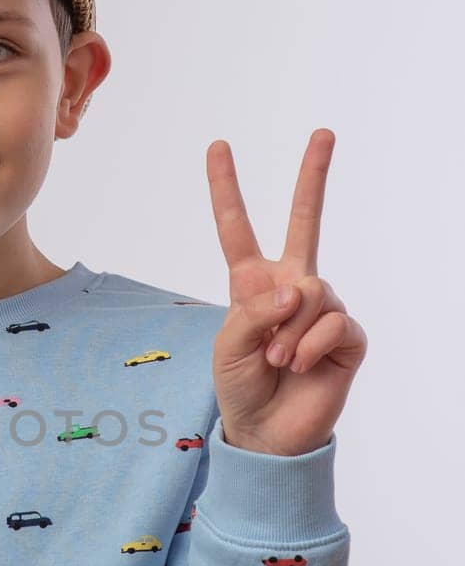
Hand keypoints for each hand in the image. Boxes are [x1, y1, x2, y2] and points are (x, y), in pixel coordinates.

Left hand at [207, 129, 366, 455]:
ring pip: (312, 292)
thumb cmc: (240, 387)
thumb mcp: (227, 346)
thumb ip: (254, 310)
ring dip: (288, 332)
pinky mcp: (347, 335)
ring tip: (276, 361)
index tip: (217, 146)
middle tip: (323, 132)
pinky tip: (298, 367)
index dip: (226, 189)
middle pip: (306, 221)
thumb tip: (297, 288)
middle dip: (313, 177)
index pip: (237, 228)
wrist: (267, 433)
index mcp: (252, 283)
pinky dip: (308, 346)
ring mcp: (323, 308)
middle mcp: (292, 287)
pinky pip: (331, 322)